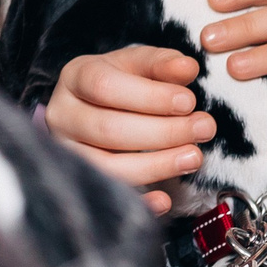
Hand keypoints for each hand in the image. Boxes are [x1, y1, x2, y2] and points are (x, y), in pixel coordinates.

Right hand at [43, 46, 212, 216]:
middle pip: (108, 129)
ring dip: (157, 165)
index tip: (188, 102)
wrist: (95, 105)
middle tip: (204, 128)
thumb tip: (187, 68)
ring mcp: (68, 152)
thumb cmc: (121, 82)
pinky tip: (166, 198)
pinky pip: (110, 195)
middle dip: (163, 132)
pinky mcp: (80, 180)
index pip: (104, 87)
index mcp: (75, 77)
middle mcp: (63, 115)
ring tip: (194, 157)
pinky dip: (140, 201)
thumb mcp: (140, 64)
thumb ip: (163, 64)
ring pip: (108, 166)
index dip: (149, 97)